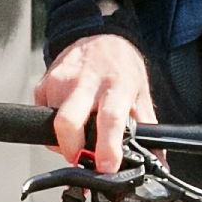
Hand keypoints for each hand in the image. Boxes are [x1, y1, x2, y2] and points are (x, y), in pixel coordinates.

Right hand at [37, 33, 156, 170]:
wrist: (98, 34)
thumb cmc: (121, 67)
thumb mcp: (140, 94)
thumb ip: (148, 130)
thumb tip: (158, 164)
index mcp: (115, 86)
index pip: (109, 119)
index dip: (107, 147)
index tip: (106, 167)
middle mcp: (85, 82)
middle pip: (68, 123)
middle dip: (71, 150)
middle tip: (81, 159)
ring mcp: (60, 81)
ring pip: (53, 125)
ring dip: (64, 140)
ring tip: (80, 134)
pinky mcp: (43, 84)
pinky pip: (43, 117)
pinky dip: (55, 127)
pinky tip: (70, 117)